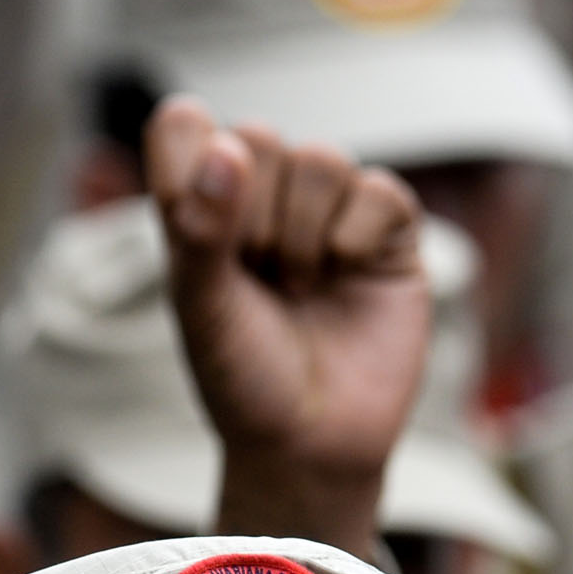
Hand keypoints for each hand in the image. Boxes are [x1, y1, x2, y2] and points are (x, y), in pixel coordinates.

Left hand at [147, 96, 428, 564]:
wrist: (310, 446)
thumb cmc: (243, 379)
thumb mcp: (201, 308)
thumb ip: (199, 226)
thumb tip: (226, 146)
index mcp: (203, 206)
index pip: (184, 126)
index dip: (189, 157)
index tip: (193, 220)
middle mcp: (265, 199)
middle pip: (256, 136)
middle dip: (251, 214)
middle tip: (256, 278)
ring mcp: (329, 212)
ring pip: (320, 159)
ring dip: (302, 232)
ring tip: (299, 287)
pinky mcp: (388, 233)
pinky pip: (378, 189)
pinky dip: (355, 232)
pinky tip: (345, 273)